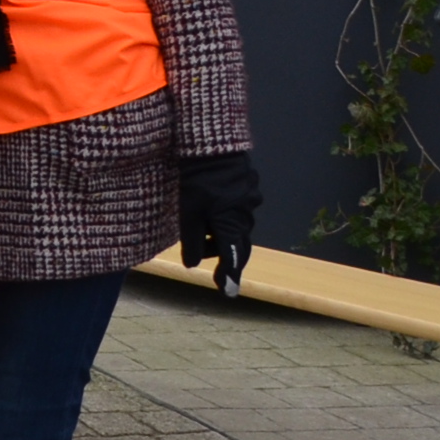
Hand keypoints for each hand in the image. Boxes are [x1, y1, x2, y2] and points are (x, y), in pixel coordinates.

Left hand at [179, 150, 260, 294]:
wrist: (212, 146)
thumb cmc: (197, 179)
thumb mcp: (188, 213)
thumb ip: (191, 242)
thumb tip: (192, 266)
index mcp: (232, 224)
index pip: (233, 258)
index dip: (230, 277)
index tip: (228, 293)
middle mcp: (246, 216)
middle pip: (238, 246)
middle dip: (223, 257)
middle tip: (212, 270)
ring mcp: (250, 202)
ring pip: (238, 228)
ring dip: (221, 236)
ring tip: (202, 232)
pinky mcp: (249, 190)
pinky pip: (240, 212)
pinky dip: (225, 219)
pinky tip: (211, 213)